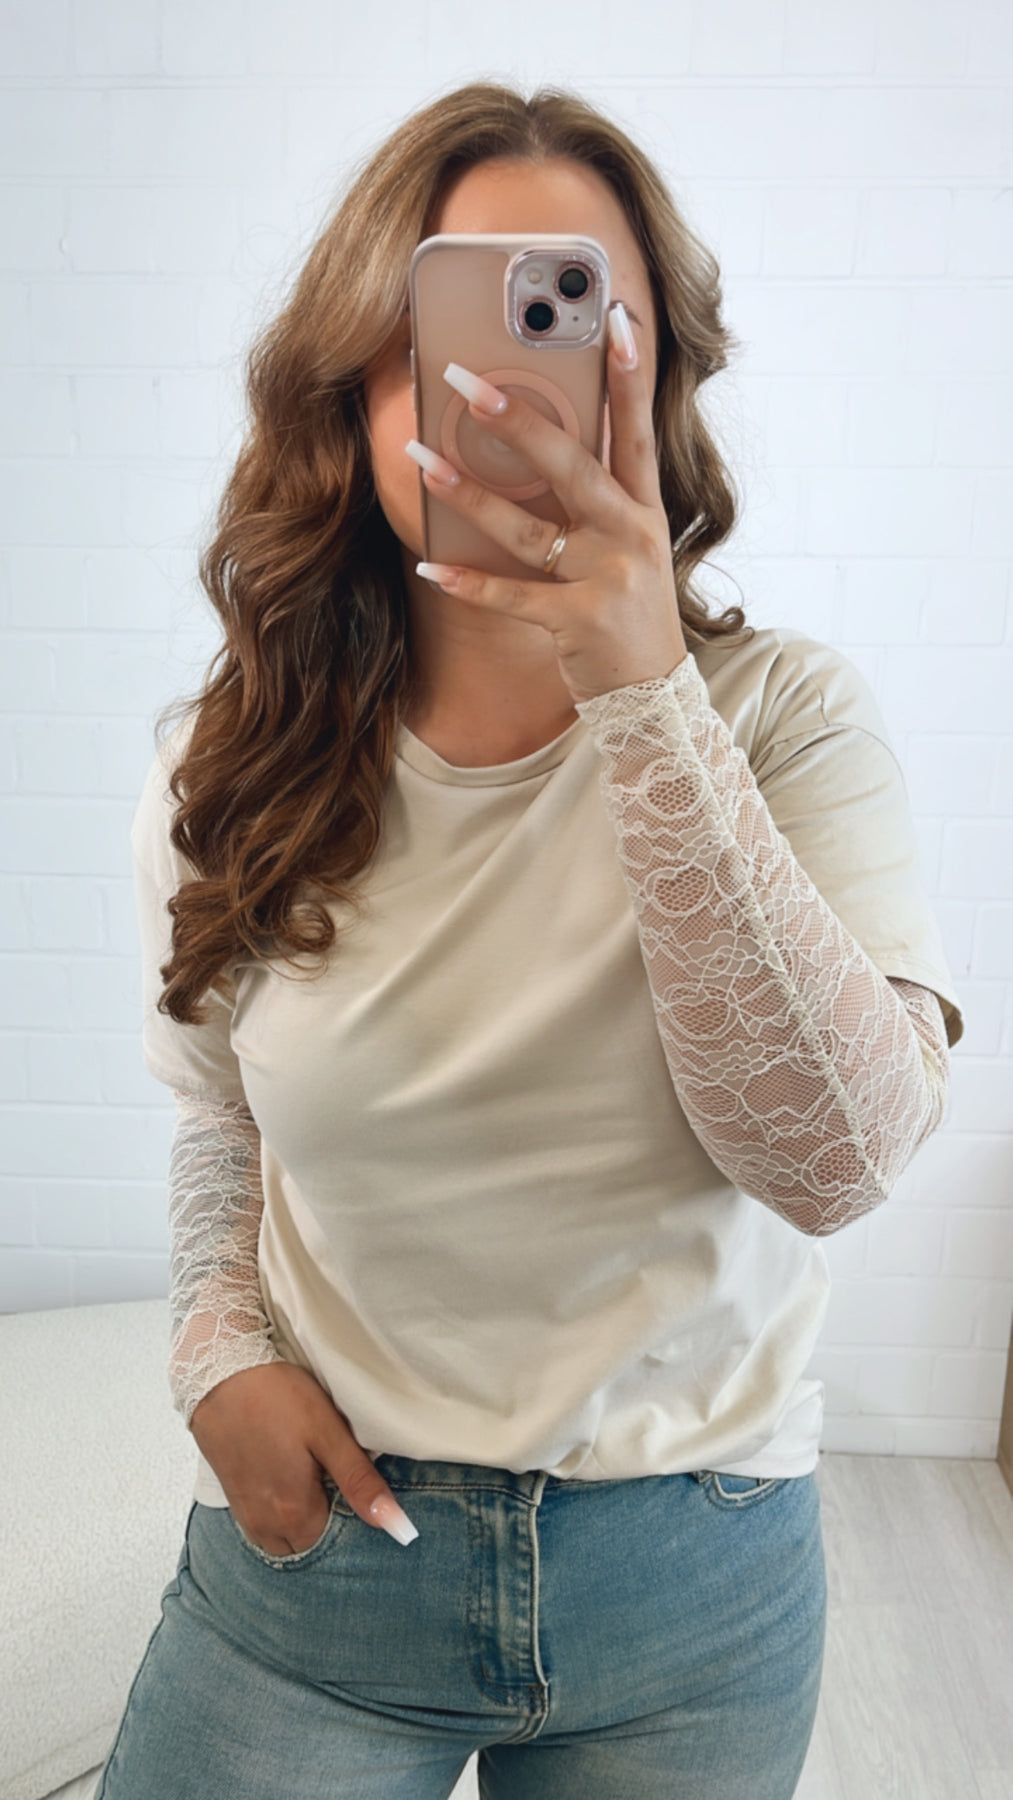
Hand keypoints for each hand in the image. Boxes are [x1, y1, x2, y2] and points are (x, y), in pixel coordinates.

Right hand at [189, 1362, 417, 1551]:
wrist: (216, 1372)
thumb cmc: (277, 1398)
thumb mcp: (328, 1434)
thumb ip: (361, 1483)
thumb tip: (398, 1528)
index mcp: (294, 1515)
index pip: (335, 1540)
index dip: (349, 1512)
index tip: (350, 1480)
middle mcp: (265, 1525)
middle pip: (307, 1542)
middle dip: (323, 1519)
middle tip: (330, 1474)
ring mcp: (244, 1513)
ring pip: (282, 1536)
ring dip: (299, 1517)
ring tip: (308, 1474)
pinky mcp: (231, 1496)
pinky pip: (261, 1523)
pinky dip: (277, 1509)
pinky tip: (285, 1474)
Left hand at [408, 303, 687, 706]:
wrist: (654, 701)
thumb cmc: (629, 615)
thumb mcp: (630, 549)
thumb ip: (599, 499)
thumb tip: (545, 440)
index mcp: (644, 511)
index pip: (636, 431)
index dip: (628, 375)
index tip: (615, 318)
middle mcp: (632, 537)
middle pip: (572, 466)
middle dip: (518, 421)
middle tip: (469, 383)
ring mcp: (608, 580)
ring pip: (529, 529)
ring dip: (469, 493)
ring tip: (421, 459)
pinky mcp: (581, 622)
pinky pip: (514, 597)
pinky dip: (470, 582)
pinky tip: (430, 563)